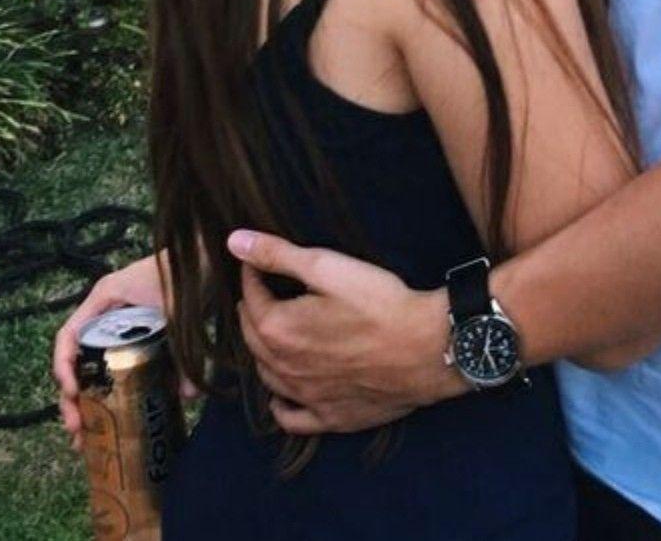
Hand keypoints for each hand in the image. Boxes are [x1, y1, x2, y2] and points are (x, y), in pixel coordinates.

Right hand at [53, 252, 196, 452]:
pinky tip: (117, 417)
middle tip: (77, 433)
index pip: (69, 336)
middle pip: (78, 361)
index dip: (64, 367)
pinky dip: (118, 390)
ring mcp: (121, 327)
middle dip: (73, 399)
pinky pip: (121, 367)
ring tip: (87, 439)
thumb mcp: (179, 309)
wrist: (210, 252)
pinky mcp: (139, 337)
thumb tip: (187, 395)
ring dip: (90, 402)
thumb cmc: (187, 271)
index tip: (74, 394)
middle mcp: (107, 314)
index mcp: (105, 300)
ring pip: (97, 369)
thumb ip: (182, 348)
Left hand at [228, 230, 464, 434]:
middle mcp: (284, 369)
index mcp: (278, 329)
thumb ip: (278, 254)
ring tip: (270, 332)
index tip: (256, 262)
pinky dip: (280, 405)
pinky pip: (292, 418)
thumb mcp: (327, 267)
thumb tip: (234, 241)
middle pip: (253, 336)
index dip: (252, 274)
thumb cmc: (378, 303)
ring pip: (267, 375)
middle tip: (260, 291)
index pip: (251, 297)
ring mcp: (307, 398)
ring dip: (262, 350)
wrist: (425, 347)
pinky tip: (282, 394)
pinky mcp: (331, 418)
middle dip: (252, 310)